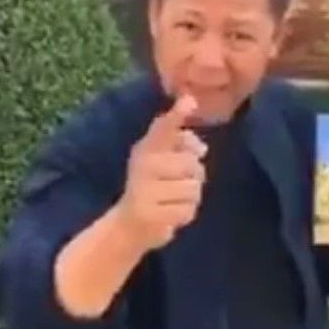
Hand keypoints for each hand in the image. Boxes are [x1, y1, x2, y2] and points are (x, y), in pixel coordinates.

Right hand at [113, 94, 207, 250]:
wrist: (127, 226)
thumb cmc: (153, 187)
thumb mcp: (162, 160)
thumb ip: (183, 146)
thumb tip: (202, 147)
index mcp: (147, 147)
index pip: (164, 127)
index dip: (178, 114)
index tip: (190, 101)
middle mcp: (143, 165)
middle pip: (193, 164)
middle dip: (194, 175)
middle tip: (176, 183)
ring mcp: (145, 190)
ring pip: (194, 188)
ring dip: (190, 198)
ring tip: (172, 200)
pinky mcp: (150, 214)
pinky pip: (188, 210)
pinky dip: (184, 215)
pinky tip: (168, 215)